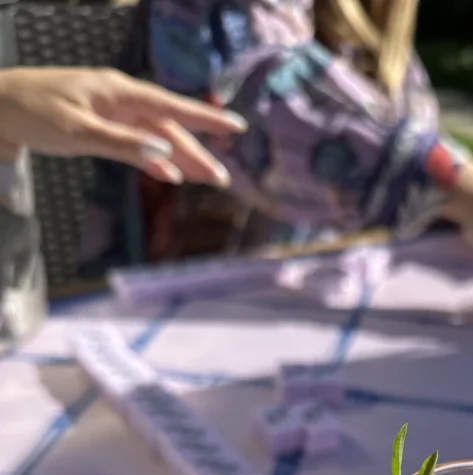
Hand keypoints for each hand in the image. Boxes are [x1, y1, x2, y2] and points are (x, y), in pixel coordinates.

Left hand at [0, 67, 246, 186]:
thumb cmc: (31, 112)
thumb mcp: (78, 131)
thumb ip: (123, 144)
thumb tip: (165, 154)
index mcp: (119, 93)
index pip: (172, 106)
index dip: (206, 119)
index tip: (235, 127)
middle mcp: (120, 100)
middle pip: (168, 127)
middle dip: (197, 152)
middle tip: (221, 178)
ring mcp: (111, 113)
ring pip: (155, 137)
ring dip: (180, 158)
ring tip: (204, 179)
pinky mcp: (101, 126)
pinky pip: (137, 143)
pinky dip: (154, 159)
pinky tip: (168, 175)